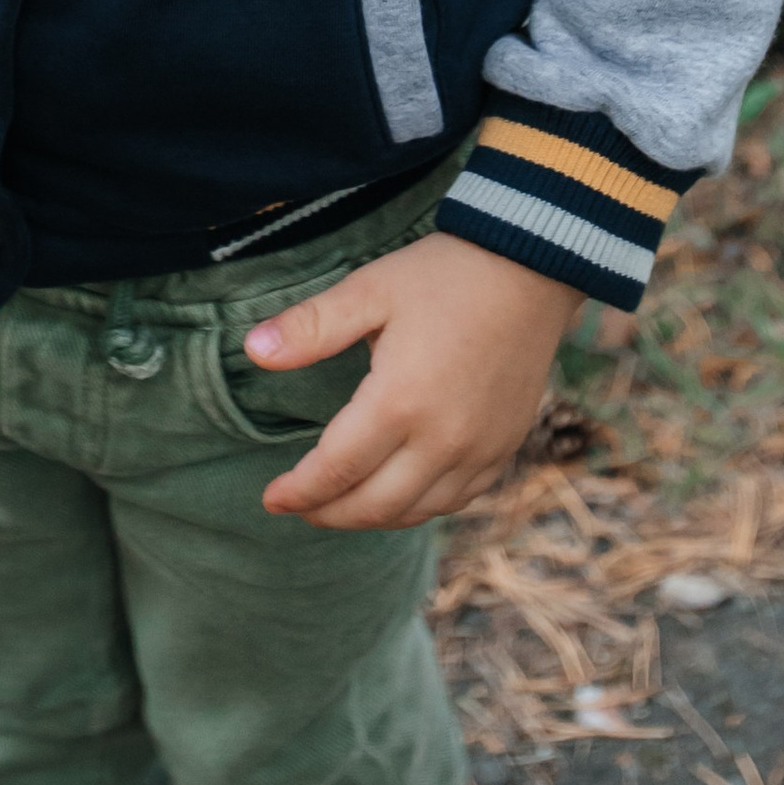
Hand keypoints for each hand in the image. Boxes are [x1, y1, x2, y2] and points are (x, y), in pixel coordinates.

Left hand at [244, 232, 582, 529]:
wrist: (532, 267)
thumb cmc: (444, 275)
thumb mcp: (369, 290)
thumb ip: (310, 326)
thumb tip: (252, 350)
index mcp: (399, 402)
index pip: (335, 471)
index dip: (298, 492)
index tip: (270, 499)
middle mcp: (442, 439)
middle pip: (373, 506)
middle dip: (327, 514)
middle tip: (298, 507)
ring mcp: (479, 449)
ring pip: (415, 510)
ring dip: (371, 516)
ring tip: (339, 505)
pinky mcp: (504, 446)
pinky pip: (456, 499)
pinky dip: (419, 507)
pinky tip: (399, 494)